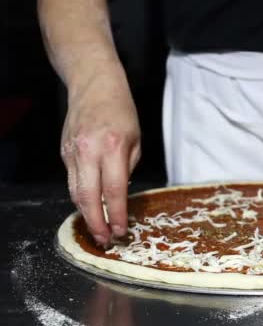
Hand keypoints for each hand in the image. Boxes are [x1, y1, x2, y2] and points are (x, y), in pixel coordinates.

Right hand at [61, 73, 139, 244]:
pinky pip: (72, 181)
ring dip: (86, 214)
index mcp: (112, 147)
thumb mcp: (136, 140)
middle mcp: (89, 151)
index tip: (122, 230)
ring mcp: (72, 153)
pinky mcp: (64, 153)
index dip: (118, 215)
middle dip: (97, 223)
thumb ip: (128, 168)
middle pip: (89, 197)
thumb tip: (121, 195)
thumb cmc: (121, 111)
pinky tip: (90, 207)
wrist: (93, 85)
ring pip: (75, 192)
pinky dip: (81, 197)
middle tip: (105, 240)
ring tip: (98, 230)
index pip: (115, 190)